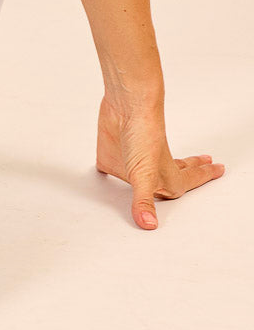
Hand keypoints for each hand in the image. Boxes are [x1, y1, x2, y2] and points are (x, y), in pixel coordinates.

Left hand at [95, 93, 225, 229]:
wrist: (125, 104)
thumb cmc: (142, 133)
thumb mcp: (143, 175)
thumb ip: (144, 201)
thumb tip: (148, 225)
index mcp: (165, 177)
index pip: (188, 181)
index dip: (203, 177)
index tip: (218, 169)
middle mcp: (151, 169)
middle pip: (177, 171)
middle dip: (192, 169)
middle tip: (207, 165)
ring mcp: (132, 160)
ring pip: (148, 171)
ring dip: (157, 172)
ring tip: (173, 168)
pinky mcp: (111, 154)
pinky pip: (113, 165)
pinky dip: (114, 169)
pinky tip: (114, 169)